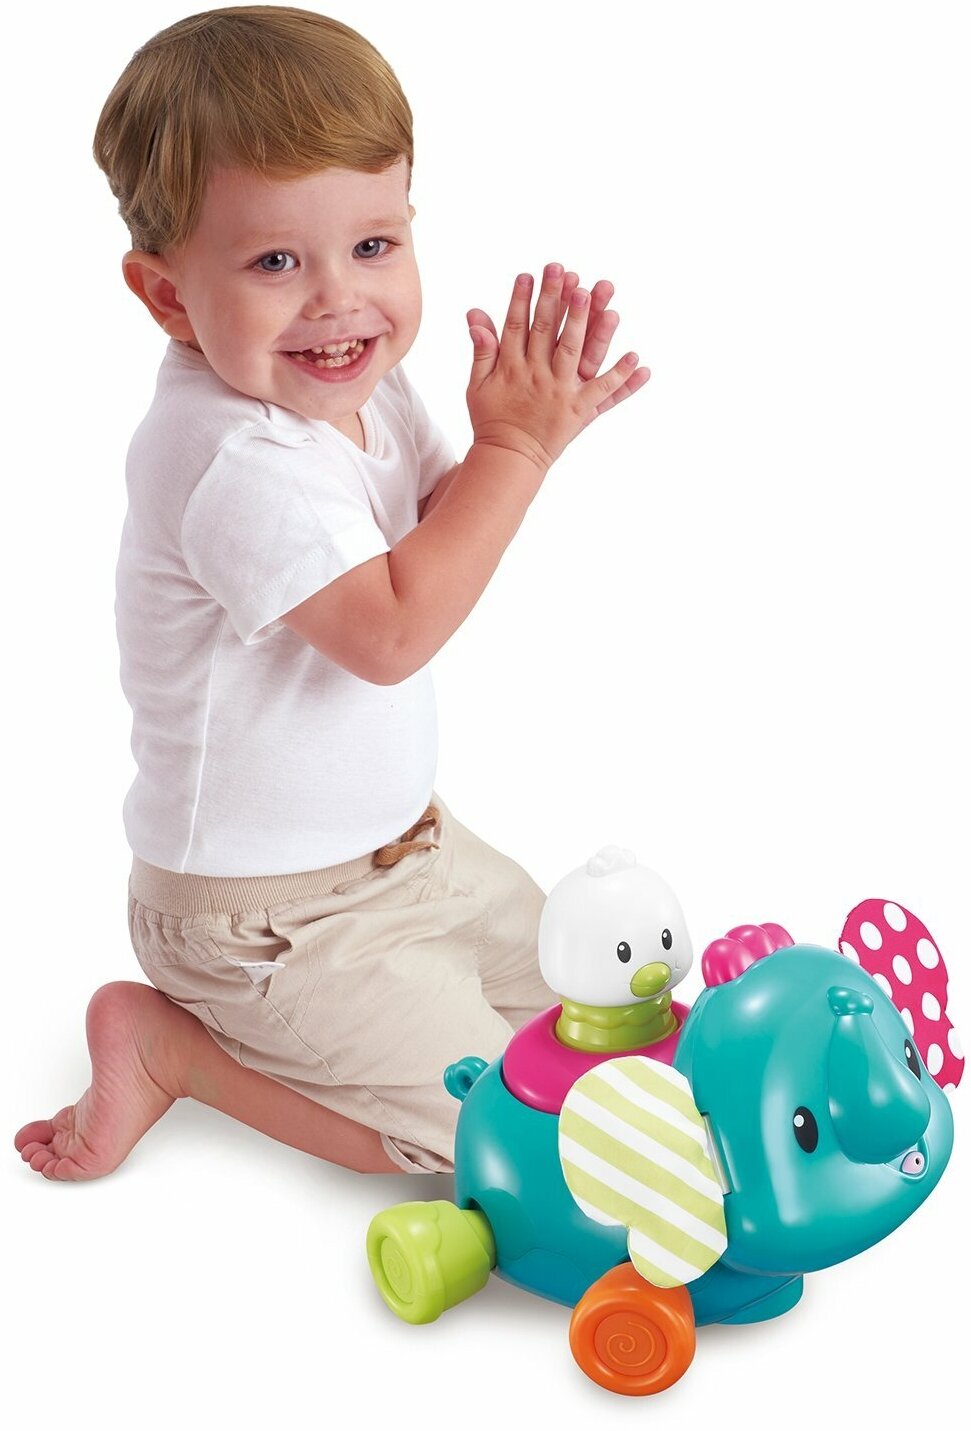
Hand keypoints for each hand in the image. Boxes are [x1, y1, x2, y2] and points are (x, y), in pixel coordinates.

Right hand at [465, 263, 649, 469]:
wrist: (509, 459)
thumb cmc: (491, 420)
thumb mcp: (478, 385)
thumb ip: (481, 350)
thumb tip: (475, 315)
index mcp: (511, 367)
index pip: (516, 325)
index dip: (521, 299)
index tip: (528, 274)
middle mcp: (537, 375)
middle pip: (547, 330)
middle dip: (554, 297)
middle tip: (562, 270)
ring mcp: (559, 392)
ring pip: (574, 351)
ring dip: (584, 322)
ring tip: (593, 294)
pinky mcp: (578, 411)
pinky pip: (603, 392)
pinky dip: (620, 376)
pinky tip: (637, 358)